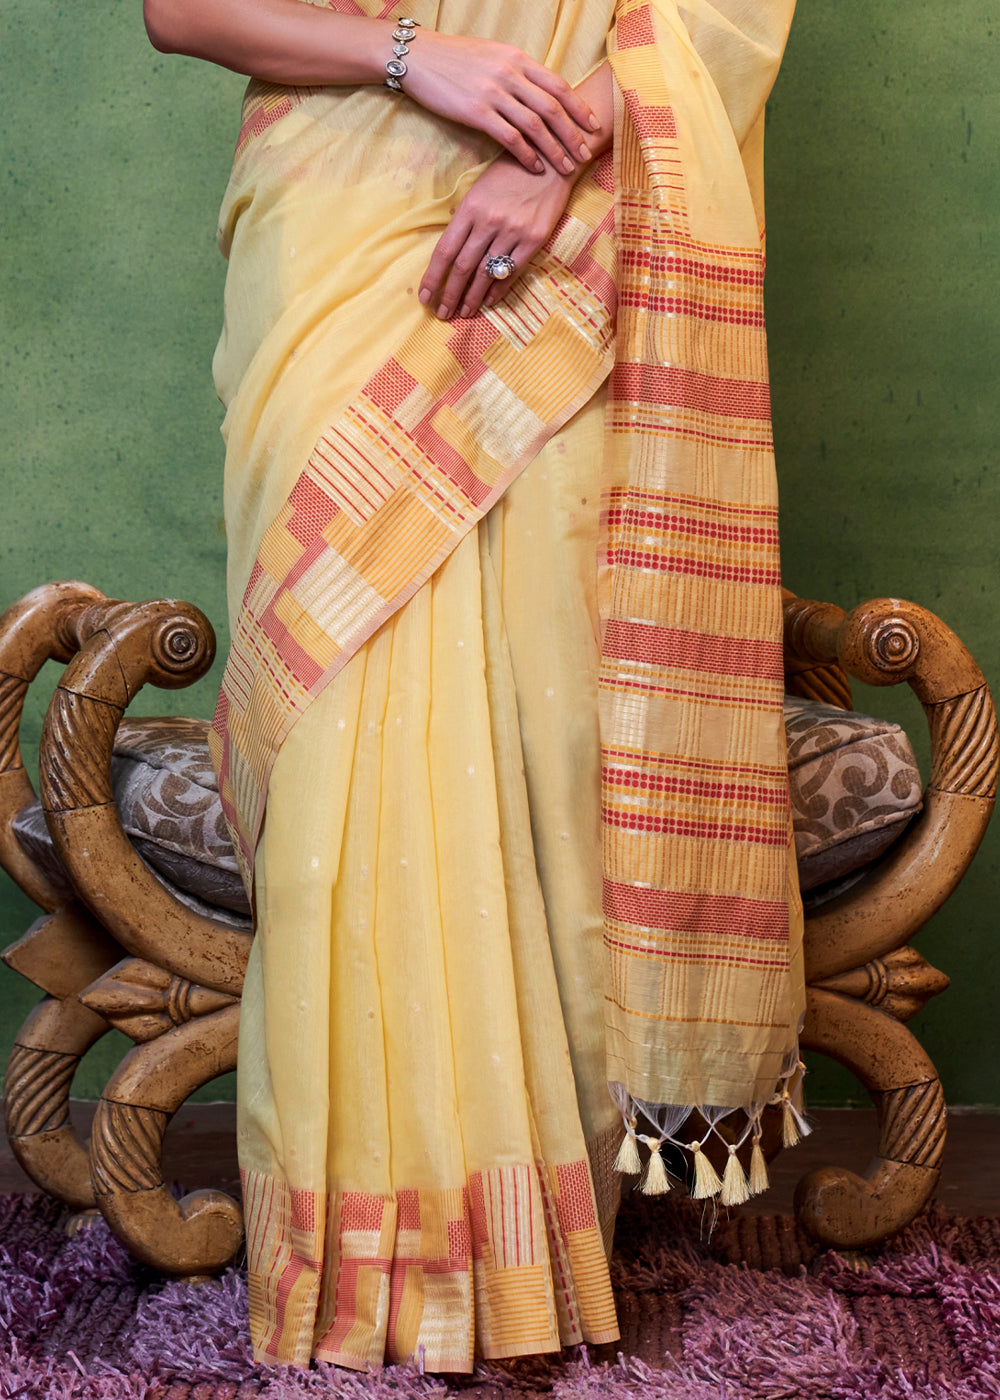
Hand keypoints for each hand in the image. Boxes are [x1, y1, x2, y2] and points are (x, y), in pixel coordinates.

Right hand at [403, 31, 598, 174]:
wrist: (419, 57)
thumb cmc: (454, 59)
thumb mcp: (492, 56)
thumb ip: (516, 71)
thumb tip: (536, 91)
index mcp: (517, 58)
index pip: (557, 84)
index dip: (578, 107)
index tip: (593, 126)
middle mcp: (510, 73)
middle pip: (552, 107)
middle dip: (573, 134)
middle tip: (585, 155)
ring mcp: (493, 92)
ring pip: (535, 125)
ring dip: (554, 149)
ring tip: (565, 167)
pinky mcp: (476, 111)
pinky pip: (510, 137)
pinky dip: (526, 154)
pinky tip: (534, 168)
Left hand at [419, 156, 574, 319]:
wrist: (551, 162)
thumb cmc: (511, 174)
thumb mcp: (480, 188)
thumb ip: (465, 219)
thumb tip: (451, 252)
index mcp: (470, 208)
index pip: (445, 251)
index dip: (433, 278)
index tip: (425, 298)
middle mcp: (489, 221)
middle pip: (463, 268)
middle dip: (450, 295)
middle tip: (442, 314)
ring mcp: (513, 231)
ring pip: (486, 274)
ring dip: (472, 298)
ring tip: (464, 313)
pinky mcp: (534, 239)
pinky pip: (512, 272)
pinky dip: (498, 290)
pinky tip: (489, 301)